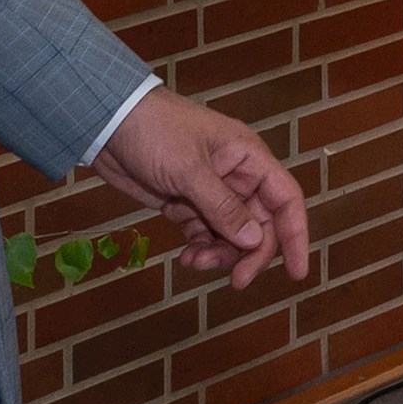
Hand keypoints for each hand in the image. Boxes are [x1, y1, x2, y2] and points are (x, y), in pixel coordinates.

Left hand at [92, 89, 310, 289]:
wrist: (106, 122)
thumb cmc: (154, 131)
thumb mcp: (189, 170)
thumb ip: (223, 207)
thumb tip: (255, 241)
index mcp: (248, 158)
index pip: (285, 199)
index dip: (296, 235)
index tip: (296, 272)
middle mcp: (236, 176)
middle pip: (260, 224)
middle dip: (250, 254)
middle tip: (236, 281)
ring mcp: (210, 192)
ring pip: (231, 235)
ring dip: (221, 255)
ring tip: (197, 262)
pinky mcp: (186, 204)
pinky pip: (204, 235)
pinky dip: (200, 250)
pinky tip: (187, 258)